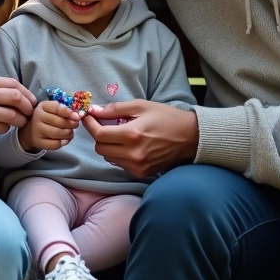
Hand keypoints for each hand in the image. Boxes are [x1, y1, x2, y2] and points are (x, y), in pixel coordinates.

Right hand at [0, 74, 38, 149]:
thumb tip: (13, 92)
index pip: (11, 82)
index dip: (25, 92)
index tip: (30, 100)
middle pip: (15, 96)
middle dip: (27, 106)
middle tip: (30, 113)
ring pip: (11, 114)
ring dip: (20, 120)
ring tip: (20, 123)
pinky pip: (1, 127)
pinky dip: (6, 129)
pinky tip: (3, 129)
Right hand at [18, 100, 79, 151]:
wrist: (31, 130)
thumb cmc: (46, 117)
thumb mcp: (52, 109)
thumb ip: (63, 110)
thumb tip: (76, 116)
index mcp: (42, 106)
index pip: (56, 108)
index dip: (68, 112)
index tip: (77, 116)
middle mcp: (38, 117)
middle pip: (59, 122)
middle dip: (71, 124)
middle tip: (76, 125)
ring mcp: (37, 130)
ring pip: (58, 133)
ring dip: (68, 134)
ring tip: (71, 132)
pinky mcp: (39, 142)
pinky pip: (55, 144)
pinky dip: (63, 142)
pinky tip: (65, 140)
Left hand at [81, 100, 197, 178]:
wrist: (190, 137)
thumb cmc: (166, 117)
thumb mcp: (141, 106)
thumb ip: (115, 109)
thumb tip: (94, 110)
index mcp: (132, 135)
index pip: (99, 134)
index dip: (90, 124)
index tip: (88, 116)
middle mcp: (133, 154)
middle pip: (100, 148)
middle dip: (100, 135)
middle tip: (105, 124)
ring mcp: (137, 166)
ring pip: (108, 157)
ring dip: (109, 145)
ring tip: (120, 135)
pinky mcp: (142, 173)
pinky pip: (120, 164)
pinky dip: (120, 154)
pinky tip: (130, 145)